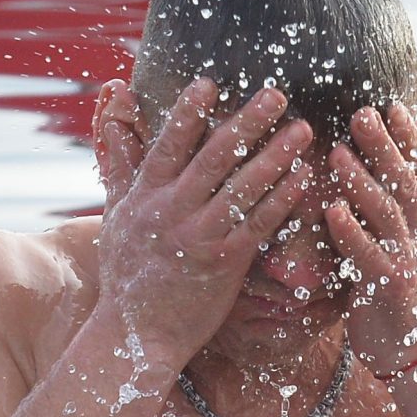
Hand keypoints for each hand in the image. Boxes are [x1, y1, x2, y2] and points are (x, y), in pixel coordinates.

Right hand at [92, 76, 315, 366]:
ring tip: (302, 130)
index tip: (211, 82)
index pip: (167, 144)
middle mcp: (171, 212)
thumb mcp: (115, 215)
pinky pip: (258, 225)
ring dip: (276, 156)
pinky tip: (303, 178)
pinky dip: (282, 199)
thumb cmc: (127, 274)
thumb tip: (113, 111)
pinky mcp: (224, 264)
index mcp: (144, 196)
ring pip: (243, 188)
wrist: (135, 335)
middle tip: (277, 94)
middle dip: (247, 123)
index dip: (188, 112)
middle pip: (214, 158)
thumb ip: (120, 163)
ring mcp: (198, 237)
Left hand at [324, 102, 416, 383]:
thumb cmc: (402, 303)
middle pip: (405, 184)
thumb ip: (399, 217)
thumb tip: (395, 185)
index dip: (409, 140)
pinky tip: (331, 210)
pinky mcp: (391, 291)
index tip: (392, 105)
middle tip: (362, 112)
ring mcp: (409, 264)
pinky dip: (351, 232)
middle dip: (385, 147)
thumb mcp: (407, 253)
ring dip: (363, 181)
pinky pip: (368, 257)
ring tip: (338, 152)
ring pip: (388, 215)